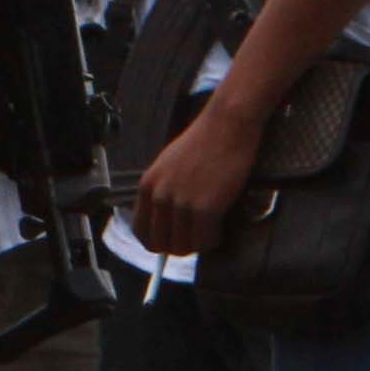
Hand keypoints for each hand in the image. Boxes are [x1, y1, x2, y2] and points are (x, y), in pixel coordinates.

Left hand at [131, 95, 262, 258]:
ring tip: (212, 230)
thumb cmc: (205, 142)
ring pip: (183, 246)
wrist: (228, 123)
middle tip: (197, 237)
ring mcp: (181, 203)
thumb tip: (167, 223)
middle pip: (160, 244)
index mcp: (147, 185)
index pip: (141, 232)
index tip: (174, 240)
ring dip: (199, 244)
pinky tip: (221, 227)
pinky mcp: (204, 208)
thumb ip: (163, 191)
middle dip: (179, 246)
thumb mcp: (169, 166)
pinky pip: (204, 241)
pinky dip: (213, 240)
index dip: (159, 241)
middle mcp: (159, 196)